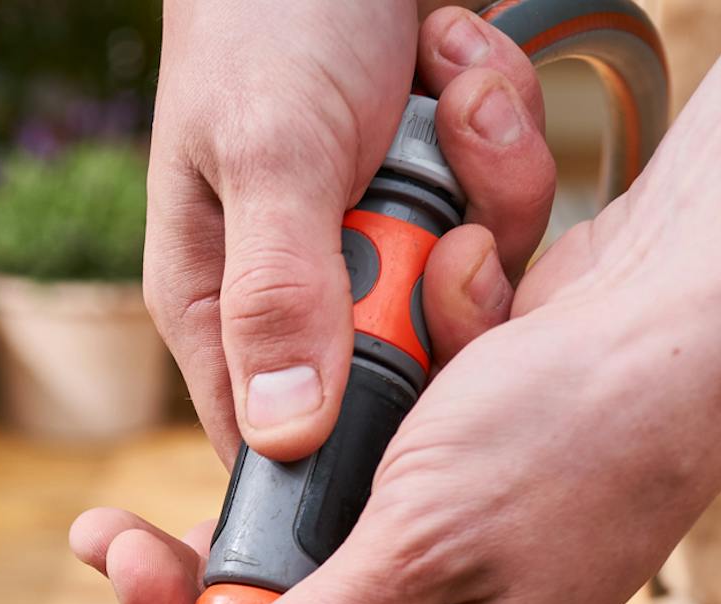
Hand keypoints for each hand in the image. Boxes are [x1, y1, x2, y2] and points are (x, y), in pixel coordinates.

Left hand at [79, 2, 720, 603]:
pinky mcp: (417, 509)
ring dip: (221, 540)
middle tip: (123, 553)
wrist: (686, 297)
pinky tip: (300, 439)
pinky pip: (328, 512)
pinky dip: (304, 468)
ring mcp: (424, 582)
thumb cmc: (581, 421)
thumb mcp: (428, 541)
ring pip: (282, 595)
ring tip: (140, 511)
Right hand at [147, 3, 553, 462]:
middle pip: (402, 370)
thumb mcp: (270, 153)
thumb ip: (277, 295)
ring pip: (468, 284)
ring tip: (450, 88)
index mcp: (220, 314)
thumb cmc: (269, 15)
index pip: (279, 443)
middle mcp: (300, 297)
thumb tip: (283, 440)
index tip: (413, 382)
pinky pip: (501, 206)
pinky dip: (496, 127)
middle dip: (444, 281)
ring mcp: (378, 245)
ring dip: (484, 177)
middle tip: (439, 209)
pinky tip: (456, 59)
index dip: (351, 438)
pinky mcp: (437, 195)